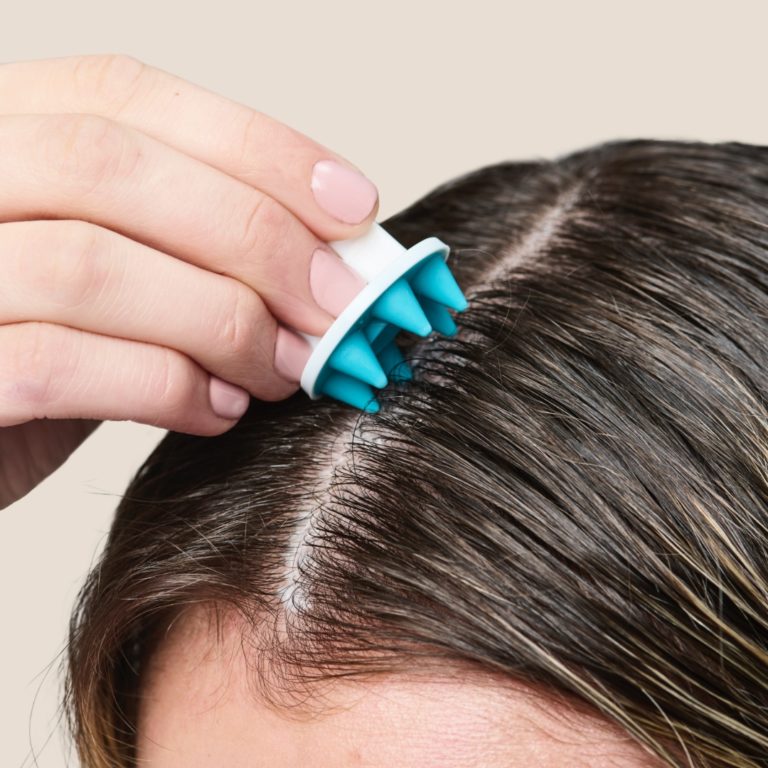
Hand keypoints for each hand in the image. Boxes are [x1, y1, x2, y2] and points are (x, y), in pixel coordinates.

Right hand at [0, 55, 377, 507]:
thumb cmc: (41, 350)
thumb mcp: (113, 275)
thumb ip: (187, 248)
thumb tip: (325, 257)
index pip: (124, 95)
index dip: (255, 146)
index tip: (355, 208)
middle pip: (112, 165)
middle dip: (258, 239)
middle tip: (341, 306)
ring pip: (91, 265)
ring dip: (225, 323)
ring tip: (286, 369)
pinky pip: (57, 365)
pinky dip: (167, 387)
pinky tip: (220, 410)